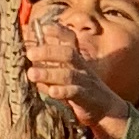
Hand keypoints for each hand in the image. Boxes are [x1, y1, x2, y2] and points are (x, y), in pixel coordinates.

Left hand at [24, 4, 133, 138]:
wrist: (108, 111)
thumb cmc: (82, 92)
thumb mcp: (68, 78)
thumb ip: (51, 72)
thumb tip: (30, 68)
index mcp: (77, 60)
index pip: (71, 40)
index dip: (59, 32)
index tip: (44, 28)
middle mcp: (82, 68)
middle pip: (67, 54)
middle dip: (48, 52)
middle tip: (30, 53)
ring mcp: (85, 82)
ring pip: (68, 74)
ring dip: (49, 73)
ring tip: (31, 73)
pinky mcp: (87, 98)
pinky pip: (75, 92)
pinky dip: (62, 91)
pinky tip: (51, 92)